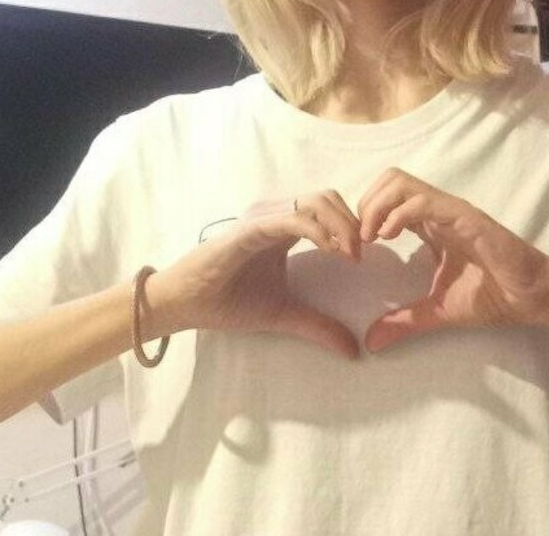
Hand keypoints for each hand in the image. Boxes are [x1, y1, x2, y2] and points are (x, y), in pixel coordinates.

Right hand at [150, 190, 363, 358]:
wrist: (185, 305)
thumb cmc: (227, 301)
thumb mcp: (284, 314)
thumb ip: (318, 326)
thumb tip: (354, 351)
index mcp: (283, 227)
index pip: (327, 209)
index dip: (351, 226)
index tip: (364, 257)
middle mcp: (274, 215)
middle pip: (327, 197)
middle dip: (352, 221)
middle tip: (362, 254)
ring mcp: (261, 219)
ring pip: (314, 201)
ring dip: (341, 224)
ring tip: (351, 254)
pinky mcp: (249, 230)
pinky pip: (291, 219)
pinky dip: (319, 231)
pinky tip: (333, 251)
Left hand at [357, 167, 548, 351]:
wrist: (530, 298)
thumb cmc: (492, 297)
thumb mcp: (436, 311)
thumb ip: (403, 322)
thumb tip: (371, 343)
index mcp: (430, 225)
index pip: (388, 198)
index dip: (365, 216)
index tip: (356, 248)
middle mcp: (438, 211)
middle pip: (389, 180)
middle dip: (365, 204)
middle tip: (360, 240)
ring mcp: (451, 211)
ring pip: (401, 183)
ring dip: (377, 206)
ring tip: (372, 237)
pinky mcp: (465, 218)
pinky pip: (424, 202)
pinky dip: (398, 214)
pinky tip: (389, 236)